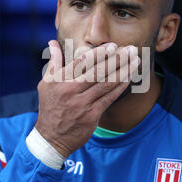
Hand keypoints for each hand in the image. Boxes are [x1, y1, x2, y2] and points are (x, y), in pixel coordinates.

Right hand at [35, 40, 139, 157]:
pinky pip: (109, 98)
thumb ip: (53, 62)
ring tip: (135, 61)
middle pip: (97, 71)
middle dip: (116, 59)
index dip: (99, 53)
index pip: (82, 62)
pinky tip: (129, 78)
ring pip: (106, 84)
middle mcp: (71, 91)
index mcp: (59, 80)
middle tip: (131, 49)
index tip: (113, 46)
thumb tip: (52, 43)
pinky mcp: (91, 116)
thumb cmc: (50, 107)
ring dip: (123, 71)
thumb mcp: (46, 84)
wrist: (51, 138)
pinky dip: (120, 87)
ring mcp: (82, 104)